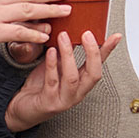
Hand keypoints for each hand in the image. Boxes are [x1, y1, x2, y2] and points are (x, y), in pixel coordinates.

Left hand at [3, 30, 120, 132]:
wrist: (23, 106)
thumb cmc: (41, 86)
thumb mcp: (57, 66)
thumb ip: (66, 53)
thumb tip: (71, 30)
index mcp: (81, 83)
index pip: (99, 65)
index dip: (108, 51)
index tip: (115, 36)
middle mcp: (77, 92)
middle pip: (93, 74)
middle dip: (92, 53)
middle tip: (87, 34)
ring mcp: (64, 99)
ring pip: (72, 78)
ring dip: (69, 55)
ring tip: (63, 37)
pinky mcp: (49, 103)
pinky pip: (52, 82)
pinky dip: (52, 65)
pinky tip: (50, 51)